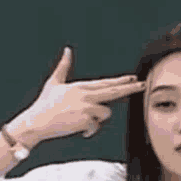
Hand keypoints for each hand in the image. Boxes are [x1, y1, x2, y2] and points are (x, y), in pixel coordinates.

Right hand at [23, 46, 144, 141]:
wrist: (37, 121)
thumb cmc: (45, 104)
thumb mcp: (54, 82)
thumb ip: (63, 66)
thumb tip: (67, 50)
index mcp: (80, 86)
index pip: (106, 83)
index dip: (121, 81)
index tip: (133, 78)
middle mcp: (86, 95)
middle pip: (114, 92)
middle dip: (130, 88)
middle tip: (143, 85)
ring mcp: (87, 108)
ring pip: (105, 113)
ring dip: (97, 118)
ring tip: (81, 119)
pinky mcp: (85, 120)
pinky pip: (95, 127)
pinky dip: (89, 130)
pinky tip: (79, 129)